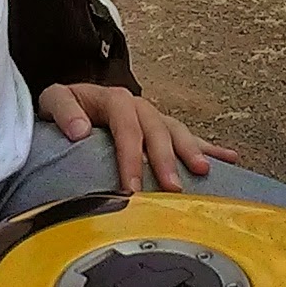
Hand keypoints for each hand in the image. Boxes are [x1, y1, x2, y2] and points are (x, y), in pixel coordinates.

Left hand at [38, 82, 237, 194]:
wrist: (70, 105)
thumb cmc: (65, 108)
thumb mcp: (54, 101)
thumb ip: (63, 110)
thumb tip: (79, 130)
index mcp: (111, 98)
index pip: (125, 123)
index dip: (130, 154)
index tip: (132, 187)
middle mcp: (136, 105)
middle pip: (155, 128)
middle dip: (165, 158)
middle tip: (171, 188)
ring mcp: (152, 117)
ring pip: (176, 130)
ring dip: (190, 150)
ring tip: (202, 172)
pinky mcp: (162, 129)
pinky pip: (189, 136)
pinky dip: (210, 147)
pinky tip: (230, 159)